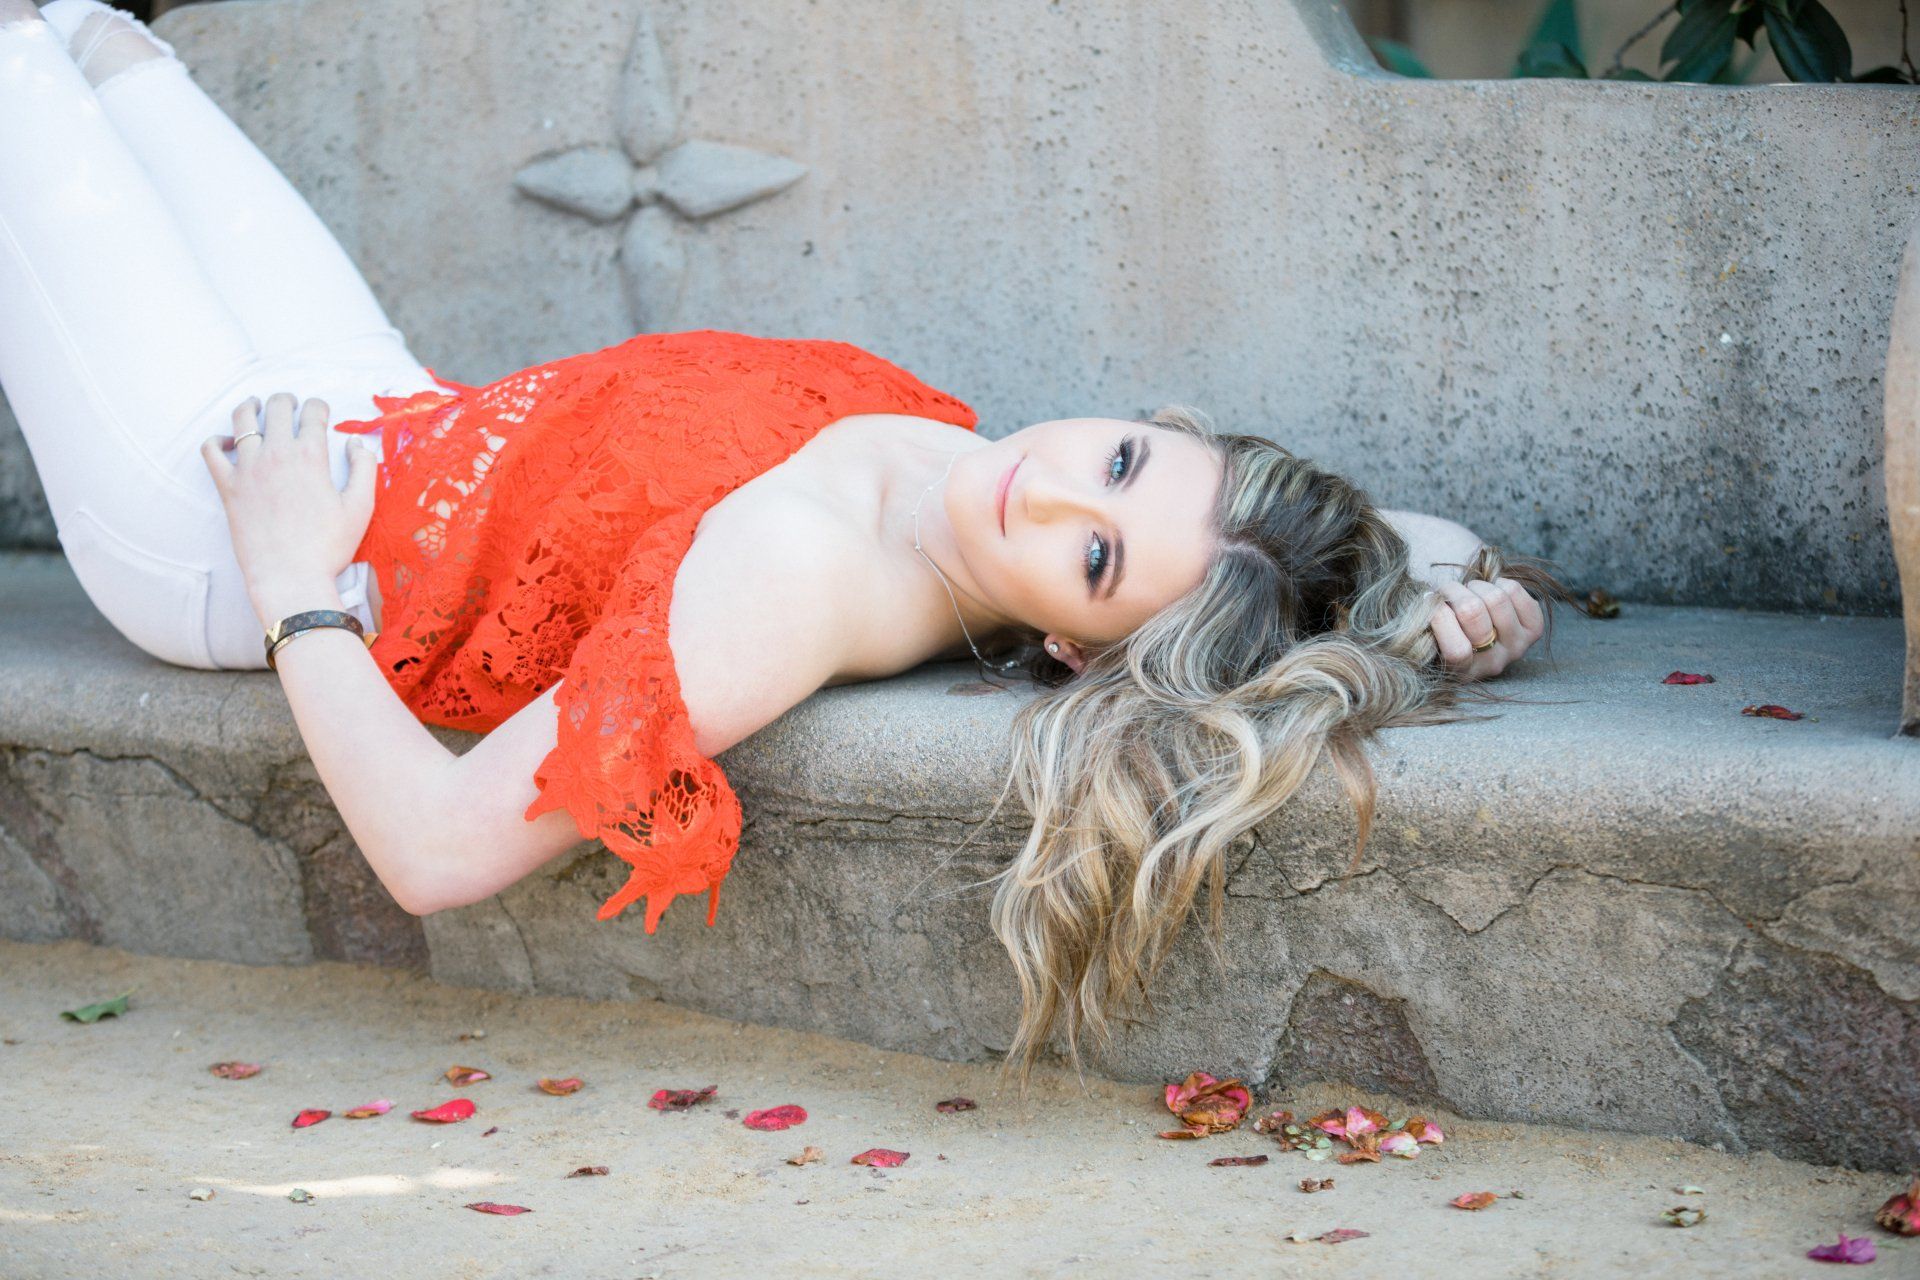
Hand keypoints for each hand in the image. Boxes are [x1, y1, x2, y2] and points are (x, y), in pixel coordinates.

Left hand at [200, 392, 377, 626]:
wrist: (290, 577)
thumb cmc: (329, 547)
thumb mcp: (361, 508)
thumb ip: (364, 470)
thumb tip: (357, 445)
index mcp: (311, 456)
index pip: (313, 412)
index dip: (319, 407)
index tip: (321, 413)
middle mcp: (277, 454)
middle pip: (277, 407)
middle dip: (287, 400)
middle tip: (291, 406)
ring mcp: (248, 468)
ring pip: (241, 419)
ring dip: (250, 407)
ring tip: (255, 406)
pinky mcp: (228, 486)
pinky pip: (211, 450)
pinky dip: (216, 440)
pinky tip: (228, 443)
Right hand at [1429, 576, 1543, 680]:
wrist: (1476, 640)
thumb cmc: (1444, 635)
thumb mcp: (1427, 638)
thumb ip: (1427, 624)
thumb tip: (1429, 600)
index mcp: (1461, 673)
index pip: (1456, 650)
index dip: (1439, 617)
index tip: (1431, 604)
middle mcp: (1492, 663)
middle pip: (1473, 613)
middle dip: (1455, 592)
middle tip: (1449, 593)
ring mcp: (1517, 647)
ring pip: (1496, 598)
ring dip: (1476, 586)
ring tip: (1469, 592)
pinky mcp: (1533, 629)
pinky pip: (1515, 591)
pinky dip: (1500, 583)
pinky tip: (1491, 592)